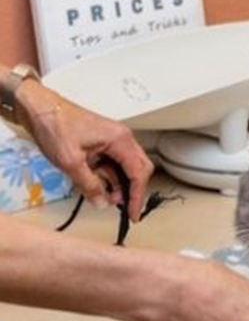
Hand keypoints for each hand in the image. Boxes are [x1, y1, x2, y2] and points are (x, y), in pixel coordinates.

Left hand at [16, 80, 153, 220]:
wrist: (38, 107)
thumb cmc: (54, 125)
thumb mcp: (70, 161)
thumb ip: (89, 185)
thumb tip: (102, 202)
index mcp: (120, 139)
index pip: (138, 173)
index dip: (136, 196)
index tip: (133, 213)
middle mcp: (122, 138)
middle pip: (139, 169)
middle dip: (131, 190)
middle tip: (123, 208)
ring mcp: (114, 139)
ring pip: (126, 168)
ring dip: (118, 184)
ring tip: (105, 196)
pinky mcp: (104, 142)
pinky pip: (114, 163)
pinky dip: (109, 176)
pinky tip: (97, 184)